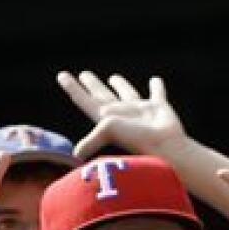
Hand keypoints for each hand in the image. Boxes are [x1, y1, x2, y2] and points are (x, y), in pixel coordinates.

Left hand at [57, 71, 186, 159]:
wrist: (166, 147)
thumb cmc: (137, 138)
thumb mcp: (108, 131)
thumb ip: (92, 139)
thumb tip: (76, 155)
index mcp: (106, 117)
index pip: (84, 100)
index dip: (72, 88)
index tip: (62, 75)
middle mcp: (121, 113)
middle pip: (102, 95)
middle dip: (92, 85)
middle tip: (84, 74)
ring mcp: (140, 110)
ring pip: (127, 93)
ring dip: (120, 84)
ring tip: (113, 77)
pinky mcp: (159, 107)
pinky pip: (157, 93)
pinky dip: (157, 87)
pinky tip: (155, 80)